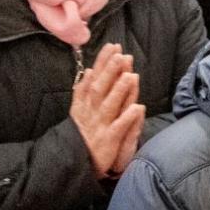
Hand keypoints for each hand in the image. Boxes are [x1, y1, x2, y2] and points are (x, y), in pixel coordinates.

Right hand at [70, 44, 141, 178]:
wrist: (72, 162)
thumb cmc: (81, 135)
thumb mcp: (78, 112)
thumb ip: (83, 92)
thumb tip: (89, 71)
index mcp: (84, 104)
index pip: (94, 79)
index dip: (102, 62)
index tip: (112, 47)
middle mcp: (91, 113)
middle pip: (100, 88)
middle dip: (110, 71)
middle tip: (120, 54)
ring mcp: (99, 126)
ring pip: (109, 106)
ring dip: (119, 90)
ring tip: (130, 75)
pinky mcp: (108, 141)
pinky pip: (118, 128)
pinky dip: (127, 118)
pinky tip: (138, 107)